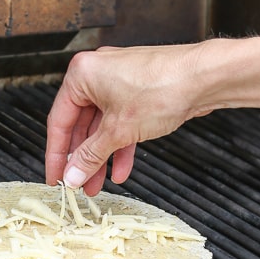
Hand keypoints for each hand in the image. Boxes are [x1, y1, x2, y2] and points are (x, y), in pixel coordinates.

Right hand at [45, 44, 202, 195]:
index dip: (57, 155)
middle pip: (81, 125)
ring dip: (101, 156)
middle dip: (82, 159)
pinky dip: (120, 145)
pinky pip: (121, 122)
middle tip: (78, 184)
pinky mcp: (138, 91)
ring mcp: (119, 82)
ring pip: (102, 127)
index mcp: (82, 74)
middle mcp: (97, 74)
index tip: (55, 177)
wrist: (204, 77)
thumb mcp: (119, 131)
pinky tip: (121, 168)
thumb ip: (91, 155)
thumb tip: (72, 174)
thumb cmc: (162, 88)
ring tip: (98, 184)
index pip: (59, 121)